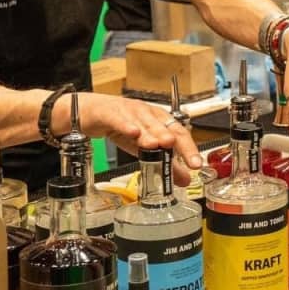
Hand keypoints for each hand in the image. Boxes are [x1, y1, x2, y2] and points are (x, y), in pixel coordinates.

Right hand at [72, 93, 202, 184]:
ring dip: (152, 133)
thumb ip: (163, 161)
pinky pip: (119, 119)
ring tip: (161, 144)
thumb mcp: (143, 147)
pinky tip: (133, 133)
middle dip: (174, 141)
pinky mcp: (110, 113)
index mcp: (158, 119)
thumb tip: (184, 178)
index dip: (189, 148)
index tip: (196, 164)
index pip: (178, 132)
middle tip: (185, 155)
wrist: (92, 111)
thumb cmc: (120, 125)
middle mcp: (147, 113)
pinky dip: (126, 125)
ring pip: (143, 122)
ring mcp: (128, 111)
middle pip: (164, 127)